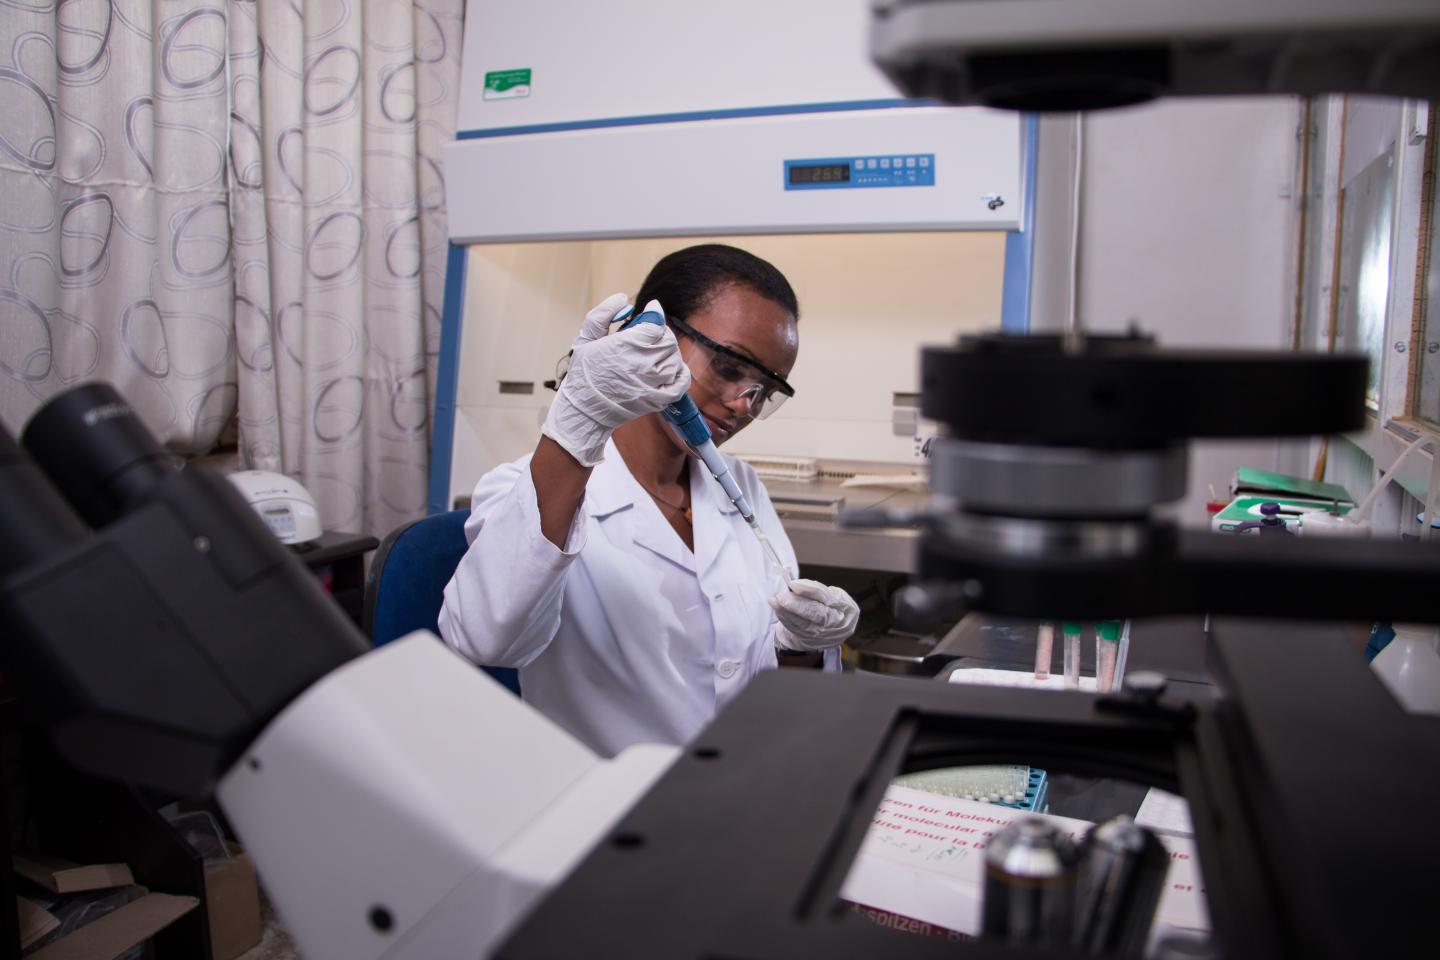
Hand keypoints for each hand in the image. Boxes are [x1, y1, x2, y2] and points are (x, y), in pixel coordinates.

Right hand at [541, 295, 692, 466]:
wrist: (584, 412)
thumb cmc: (584, 375)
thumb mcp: (585, 339)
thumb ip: (602, 314)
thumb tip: (622, 298)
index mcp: (624, 347)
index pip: (655, 323)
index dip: (654, 314)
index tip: (650, 311)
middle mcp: (641, 365)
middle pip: (667, 340)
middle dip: (660, 333)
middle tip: (649, 335)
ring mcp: (652, 384)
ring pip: (675, 359)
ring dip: (668, 352)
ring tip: (654, 353)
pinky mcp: (658, 400)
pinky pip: (681, 382)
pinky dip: (680, 372)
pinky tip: (670, 368)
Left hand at [770, 579, 859, 651]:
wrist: (830, 628)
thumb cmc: (831, 606)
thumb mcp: (833, 594)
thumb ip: (817, 590)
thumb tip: (795, 586)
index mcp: (848, 609)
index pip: (827, 598)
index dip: (809, 590)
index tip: (793, 584)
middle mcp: (838, 625)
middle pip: (817, 615)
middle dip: (797, 605)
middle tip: (781, 596)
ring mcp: (824, 636)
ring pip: (803, 624)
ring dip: (786, 612)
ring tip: (774, 601)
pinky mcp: (811, 642)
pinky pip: (796, 630)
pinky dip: (785, 619)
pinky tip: (777, 609)